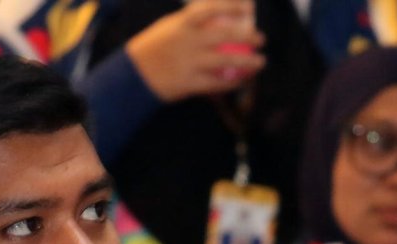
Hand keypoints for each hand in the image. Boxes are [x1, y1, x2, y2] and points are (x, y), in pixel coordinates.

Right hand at [126, 0, 264, 102]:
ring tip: (260, 62)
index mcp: (181, 25)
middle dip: (247, 37)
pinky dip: (233, 82)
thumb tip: (218, 12)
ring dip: (247, 63)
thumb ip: (191, 22)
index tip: (247, 7)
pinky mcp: (189, 84)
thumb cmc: (156, 47)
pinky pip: (217, 84)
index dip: (230, 6)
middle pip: (223, 36)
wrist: (135, 75)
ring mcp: (189, 64)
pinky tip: (244, 80)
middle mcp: (187, 42)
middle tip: (261, 39)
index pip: (209, 10)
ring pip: (225, 63)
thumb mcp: (169, 27)